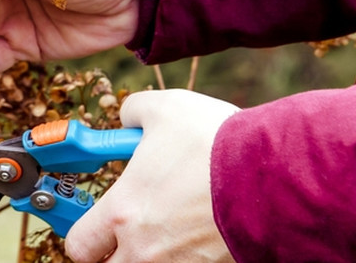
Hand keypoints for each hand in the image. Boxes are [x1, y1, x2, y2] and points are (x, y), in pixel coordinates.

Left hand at [64, 89, 238, 262]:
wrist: (276, 174)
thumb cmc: (217, 141)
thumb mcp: (164, 108)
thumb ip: (132, 113)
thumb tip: (125, 120)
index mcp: (123, 212)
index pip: (79, 245)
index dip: (82, 232)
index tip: (92, 220)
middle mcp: (145, 250)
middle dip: (112, 251)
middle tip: (125, 229)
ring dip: (148, 256)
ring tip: (165, 230)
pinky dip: (184, 257)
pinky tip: (197, 234)